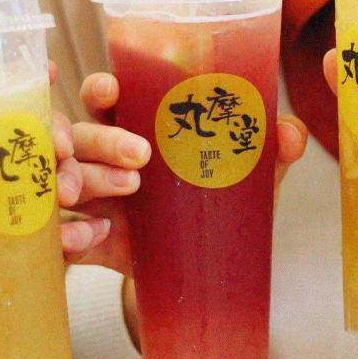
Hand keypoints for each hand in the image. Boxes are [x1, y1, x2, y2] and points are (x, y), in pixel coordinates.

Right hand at [63, 72, 308, 339]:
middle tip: (139, 154)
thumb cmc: (220, 203)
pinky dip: (74, 237)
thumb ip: (271, 150)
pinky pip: (66, 238)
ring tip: (122, 191)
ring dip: (84, 181)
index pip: (105, 97)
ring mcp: (94, 200)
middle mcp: (104, 158)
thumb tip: (291, 133)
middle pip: (81, 135)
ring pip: (67, 180)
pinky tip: (97, 237)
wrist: (207, 270)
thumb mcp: (249, 176)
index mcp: (135, 126)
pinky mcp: (92, 242)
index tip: (112, 89)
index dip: (101, 89)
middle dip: (99, 139)